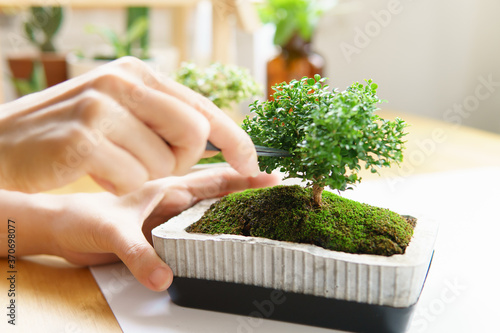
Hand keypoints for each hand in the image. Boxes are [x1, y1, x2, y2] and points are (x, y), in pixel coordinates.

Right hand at [0, 57, 258, 193]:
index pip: (203, 107)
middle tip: (147, 164)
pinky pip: (132, 181)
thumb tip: (213, 139)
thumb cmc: (68, 134)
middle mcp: (123, 81)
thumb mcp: (118, 112)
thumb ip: (161, 118)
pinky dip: (119, 188)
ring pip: (163, 164)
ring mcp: (102, 106)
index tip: (253, 165)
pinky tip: (93, 173)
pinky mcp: (84, 138)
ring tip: (109, 165)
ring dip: (143, 178)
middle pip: (194, 134)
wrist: (1, 146)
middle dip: (181, 162)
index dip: (235, 139)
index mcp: (137, 73)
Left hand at [48, 168, 279, 290]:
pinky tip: (225, 246)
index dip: (245, 178)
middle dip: (250, 194)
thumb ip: (139, 254)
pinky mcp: (164, 235)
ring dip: (235, 214)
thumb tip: (165, 279)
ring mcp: (170, 218)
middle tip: (279, 201)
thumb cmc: (84, 218)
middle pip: (220, 195)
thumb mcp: (113, 234)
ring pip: (211, 213)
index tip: (274, 179)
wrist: (64, 229)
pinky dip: (213, 237)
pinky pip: (196, 234)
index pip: (214, 179)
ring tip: (263, 222)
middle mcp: (175, 201)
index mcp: (169, 188)